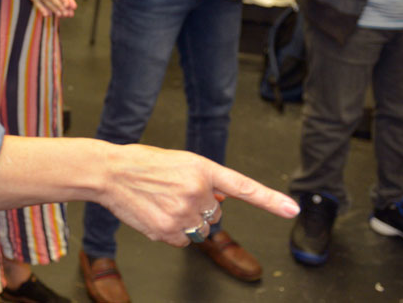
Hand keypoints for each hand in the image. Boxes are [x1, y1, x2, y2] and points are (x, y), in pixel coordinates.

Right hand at [97, 143, 297, 247]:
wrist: (110, 172)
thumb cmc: (142, 164)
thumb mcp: (179, 162)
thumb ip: (205, 179)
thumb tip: (224, 197)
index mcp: (202, 168)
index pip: (243, 186)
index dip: (270, 200)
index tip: (292, 210)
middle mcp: (196, 191)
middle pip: (216, 214)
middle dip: (201, 208)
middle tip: (175, 193)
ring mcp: (182, 213)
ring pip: (200, 230)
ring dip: (188, 222)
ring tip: (163, 203)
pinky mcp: (167, 230)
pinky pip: (183, 241)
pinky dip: (172, 233)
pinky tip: (156, 215)